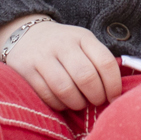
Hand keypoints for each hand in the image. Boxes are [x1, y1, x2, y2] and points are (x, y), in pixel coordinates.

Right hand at [2, 22, 122, 111]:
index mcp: (82, 37)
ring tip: (80, 103)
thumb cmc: (63, 46)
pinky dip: (59, 104)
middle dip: (96, 96)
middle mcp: (62, 44)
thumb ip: (98, 62)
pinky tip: (63, 102)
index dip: (113, 85)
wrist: (25, 34)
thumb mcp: (83, 43)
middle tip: (96, 101)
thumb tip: (115, 94)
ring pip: (65, 89)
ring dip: (77, 103)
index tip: (113, 97)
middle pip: (86, 77)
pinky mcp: (26, 70)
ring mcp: (42, 57)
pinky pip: (47, 95)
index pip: (106, 62)